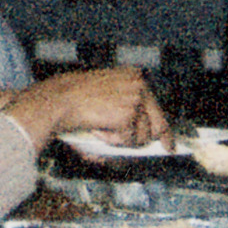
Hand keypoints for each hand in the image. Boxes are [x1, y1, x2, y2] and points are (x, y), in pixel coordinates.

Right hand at [0, 66, 167, 151]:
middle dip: (154, 140)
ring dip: (123, 140)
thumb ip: (119, 120)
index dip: (163, 127)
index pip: (155, 105)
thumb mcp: (103, 102)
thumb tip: (132, 145)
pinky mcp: (128, 114)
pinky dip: (113, 141)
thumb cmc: (74, 101)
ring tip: (103, 131)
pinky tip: (99, 130)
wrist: (59, 100)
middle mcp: (138, 84)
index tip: (168, 142)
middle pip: (158, 123)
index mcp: (132, 76)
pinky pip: (128, 140)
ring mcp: (135, 99)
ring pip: (143, 136)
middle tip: (155, 150)